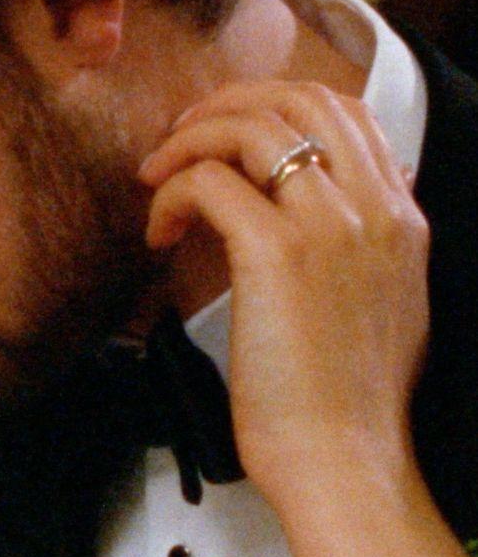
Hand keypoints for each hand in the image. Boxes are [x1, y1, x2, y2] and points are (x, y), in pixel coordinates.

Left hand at [138, 81, 428, 508]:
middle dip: (226, 102)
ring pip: (251, 128)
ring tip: (155, 178)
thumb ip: (374, 241)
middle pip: (299, 97)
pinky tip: (159, 233)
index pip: (345, 112)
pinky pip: (209, 182)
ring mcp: (329, 225)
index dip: (272, 104)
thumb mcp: (390, 303)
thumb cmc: (348, 398)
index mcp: (401, 216)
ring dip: (188, 142)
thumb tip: (362, 191)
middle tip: (178, 137)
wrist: (345, 459)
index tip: (221, 132)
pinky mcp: (277, 252)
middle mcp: (373, 207)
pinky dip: (172, 193)